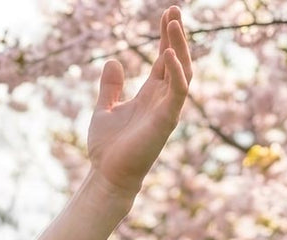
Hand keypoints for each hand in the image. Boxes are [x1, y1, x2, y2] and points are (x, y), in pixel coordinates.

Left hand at [86, 5, 192, 197]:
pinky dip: (175, 72)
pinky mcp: (166, 120)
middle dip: (177, 35)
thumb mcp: (104, 108)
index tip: (167, 14)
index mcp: (150, 94)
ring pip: (182, 71)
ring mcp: (167, 109)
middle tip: (174, 10)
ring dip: (179, 47)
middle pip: (176, 60)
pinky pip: (177, 91)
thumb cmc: (108, 148)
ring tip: (173, 23)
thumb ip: (111, 86)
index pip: (164, 59)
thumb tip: (114, 61)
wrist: (107, 175)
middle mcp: (163, 99)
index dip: (166, 36)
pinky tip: (167, 53)